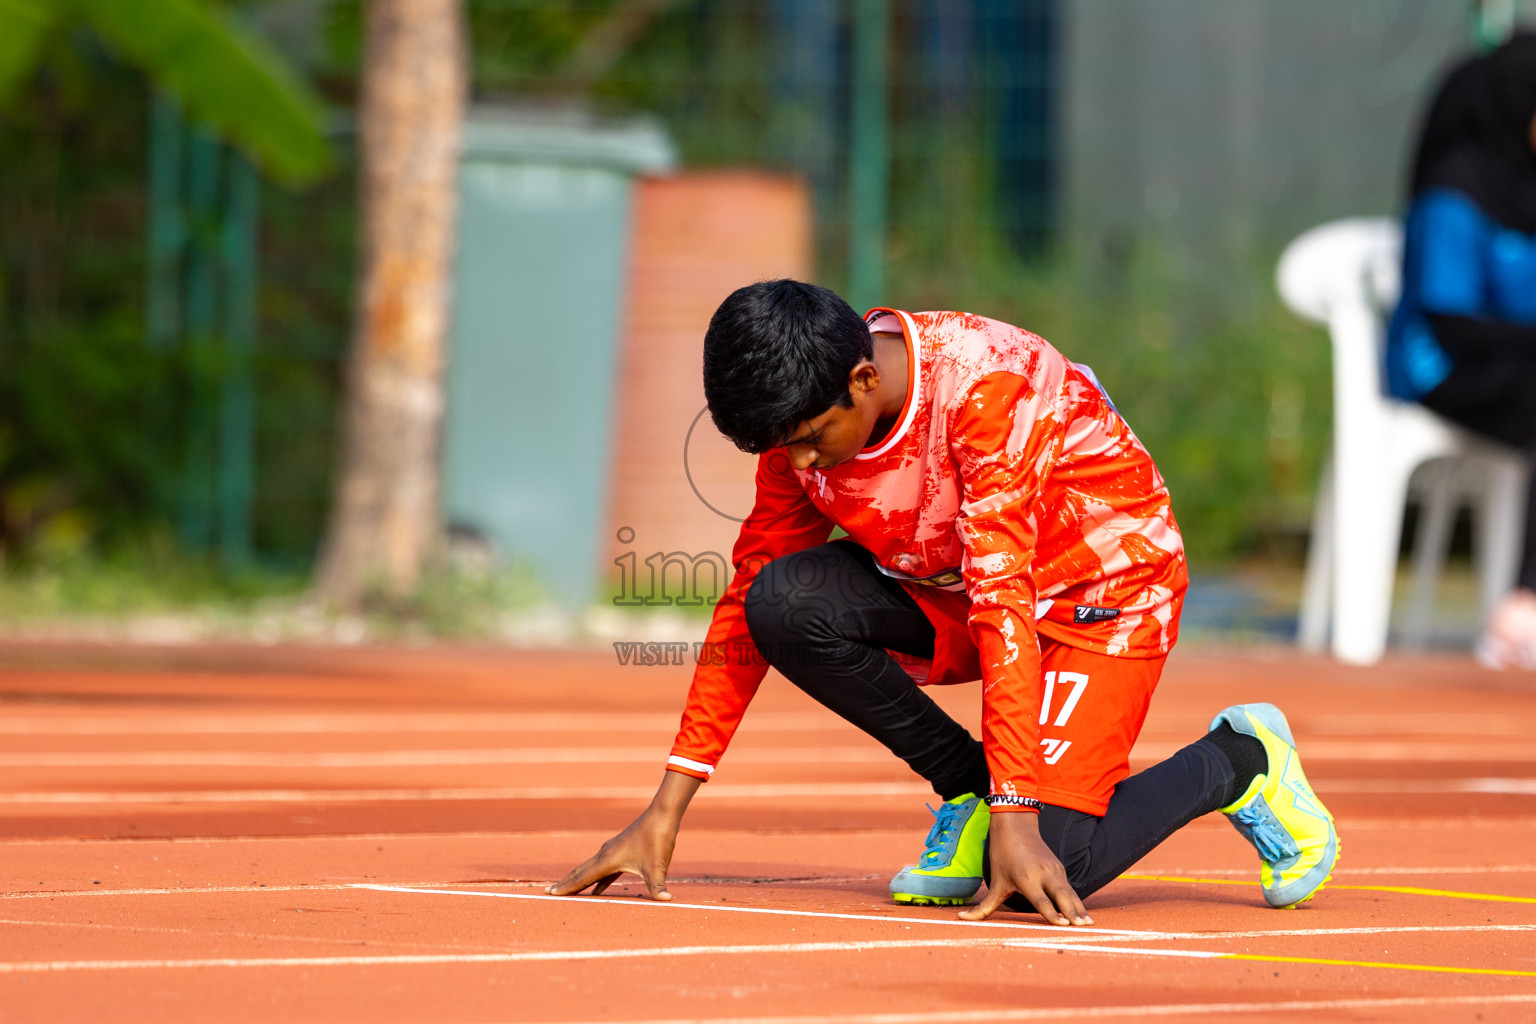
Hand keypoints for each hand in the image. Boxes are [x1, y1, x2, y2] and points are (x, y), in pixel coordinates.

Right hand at [546, 771, 700, 900]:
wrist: (662, 815)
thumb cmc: (658, 839)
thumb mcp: (658, 867)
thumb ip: (658, 886)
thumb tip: (667, 900)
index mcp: (608, 860)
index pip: (582, 878)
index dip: (566, 887)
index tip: (550, 894)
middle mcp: (605, 854)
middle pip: (580, 872)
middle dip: (565, 884)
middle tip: (549, 893)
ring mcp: (612, 851)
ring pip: (590, 869)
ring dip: (578, 881)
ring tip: (567, 891)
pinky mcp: (620, 851)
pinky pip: (604, 869)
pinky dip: (597, 880)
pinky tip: (597, 891)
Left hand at [959, 810, 1091, 925]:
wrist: (1016, 824)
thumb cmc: (1002, 855)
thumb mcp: (995, 882)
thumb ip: (983, 907)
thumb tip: (961, 918)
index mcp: (1026, 879)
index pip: (1042, 900)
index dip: (1052, 914)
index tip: (1063, 925)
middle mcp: (1044, 875)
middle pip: (1062, 897)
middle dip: (1072, 913)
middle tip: (1082, 927)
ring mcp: (1055, 871)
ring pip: (1070, 893)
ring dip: (1079, 908)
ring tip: (1089, 924)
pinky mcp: (1060, 869)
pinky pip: (1070, 889)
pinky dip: (1078, 901)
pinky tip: (1083, 914)